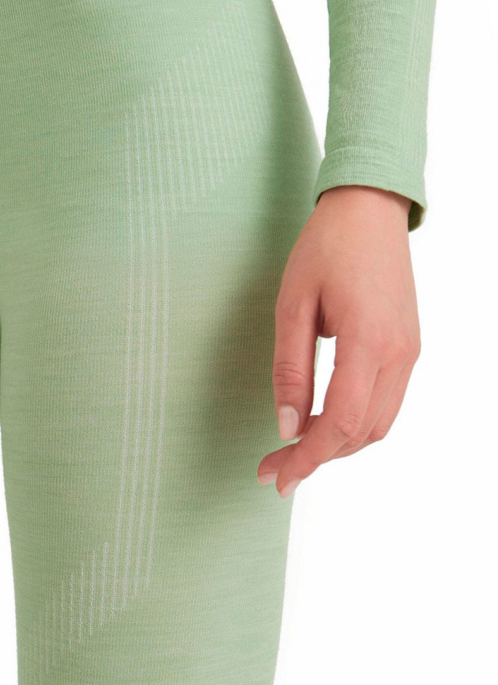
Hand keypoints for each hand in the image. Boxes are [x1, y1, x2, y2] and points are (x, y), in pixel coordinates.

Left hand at [258, 185, 420, 496]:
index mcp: (370, 342)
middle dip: (318, 457)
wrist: (369, 208)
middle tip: (273, 466)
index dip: (308, 456)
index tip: (276, 476)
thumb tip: (287, 426)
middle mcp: (400, 354)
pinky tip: (322, 420)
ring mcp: (410, 352)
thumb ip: (290, 369)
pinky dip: (354, 422)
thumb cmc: (325, 248)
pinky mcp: (408, 346)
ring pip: (378, 423)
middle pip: (363, 433)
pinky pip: (385, 402)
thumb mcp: (292, 304)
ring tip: (293, 448)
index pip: (342, 422)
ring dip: (337, 443)